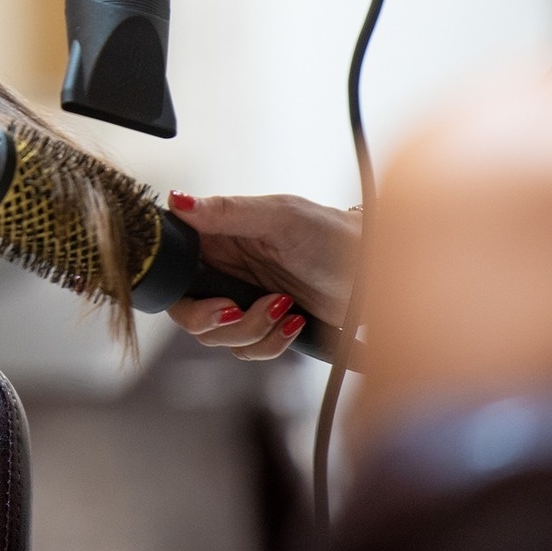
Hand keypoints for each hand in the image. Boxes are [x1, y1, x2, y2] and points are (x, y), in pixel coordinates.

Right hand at [163, 191, 360, 360]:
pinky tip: (295, 321)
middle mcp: (224, 269)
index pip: (173, 266)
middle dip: (212, 320)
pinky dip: (270, 343)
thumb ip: (225, 211)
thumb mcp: (279, 216)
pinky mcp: (266, 325)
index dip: (179, 289)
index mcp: (218, 236)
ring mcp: (244, 300)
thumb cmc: (332, 234)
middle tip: (235, 310)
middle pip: (187, 310)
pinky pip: (248, 350)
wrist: (378, 273)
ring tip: (284, 308)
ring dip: (251, 330)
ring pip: (216, 336)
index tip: (209, 294)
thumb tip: (178, 200)